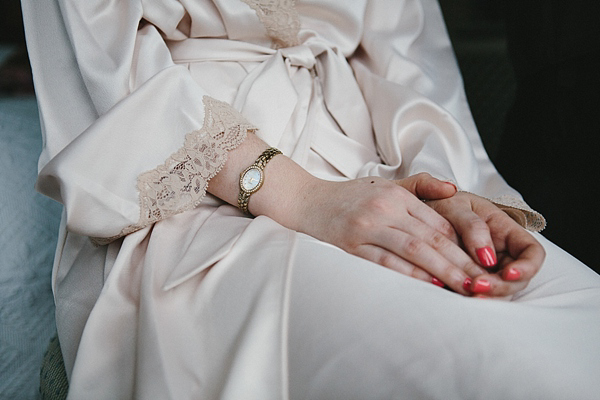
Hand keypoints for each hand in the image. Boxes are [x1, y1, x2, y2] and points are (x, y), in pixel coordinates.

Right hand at [293, 173, 488, 294]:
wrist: (308, 201)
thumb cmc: (350, 196)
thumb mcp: (385, 182)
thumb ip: (421, 186)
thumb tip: (454, 190)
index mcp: (396, 194)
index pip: (438, 221)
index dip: (464, 244)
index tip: (483, 263)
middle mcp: (384, 209)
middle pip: (432, 239)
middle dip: (462, 263)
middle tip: (484, 282)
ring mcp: (367, 228)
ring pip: (414, 251)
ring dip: (443, 272)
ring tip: (466, 288)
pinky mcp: (352, 246)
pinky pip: (386, 263)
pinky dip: (410, 275)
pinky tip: (430, 286)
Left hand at [425, 192, 545, 296]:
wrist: (422, 211)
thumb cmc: (444, 203)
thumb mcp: (456, 206)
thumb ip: (472, 226)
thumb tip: (487, 258)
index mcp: (506, 231)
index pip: (532, 252)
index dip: (527, 267)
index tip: (508, 274)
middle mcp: (501, 254)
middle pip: (517, 280)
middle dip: (501, 287)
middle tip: (476, 287)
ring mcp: (486, 270)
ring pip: (498, 292)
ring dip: (486, 297)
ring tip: (466, 294)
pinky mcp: (469, 280)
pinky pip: (475, 294)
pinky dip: (469, 298)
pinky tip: (456, 297)